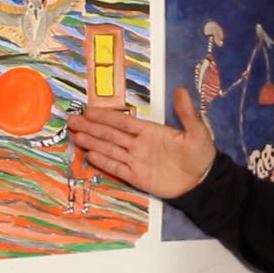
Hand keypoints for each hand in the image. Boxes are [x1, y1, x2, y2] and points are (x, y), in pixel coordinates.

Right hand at [67, 87, 216, 198]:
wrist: (202, 182)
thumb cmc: (200, 154)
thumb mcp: (198, 132)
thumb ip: (187, 113)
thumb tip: (181, 90)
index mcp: (150, 131)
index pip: (123, 122)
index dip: (106, 116)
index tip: (88, 110)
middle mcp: (138, 144)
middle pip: (110, 134)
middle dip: (91, 127)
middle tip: (71, 120)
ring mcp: (136, 160)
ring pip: (110, 149)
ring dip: (92, 142)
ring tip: (75, 136)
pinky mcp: (137, 177)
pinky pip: (117, 168)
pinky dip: (104, 162)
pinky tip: (90, 156)